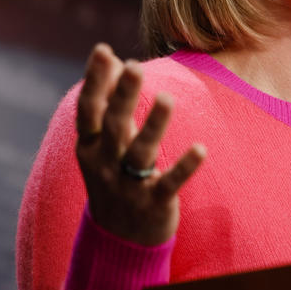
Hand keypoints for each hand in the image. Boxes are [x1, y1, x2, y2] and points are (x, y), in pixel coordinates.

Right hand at [75, 43, 205, 245]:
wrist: (119, 240)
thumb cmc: (113, 176)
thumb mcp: (102, 144)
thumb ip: (107, 104)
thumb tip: (113, 58)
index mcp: (89, 147)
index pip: (89, 109)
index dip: (95, 80)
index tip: (103, 49)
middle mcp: (104, 164)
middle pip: (114, 125)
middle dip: (123, 96)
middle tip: (135, 66)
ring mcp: (127, 185)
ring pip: (140, 152)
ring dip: (154, 125)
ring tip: (167, 98)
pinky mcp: (153, 203)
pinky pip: (169, 183)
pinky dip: (184, 167)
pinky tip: (201, 148)